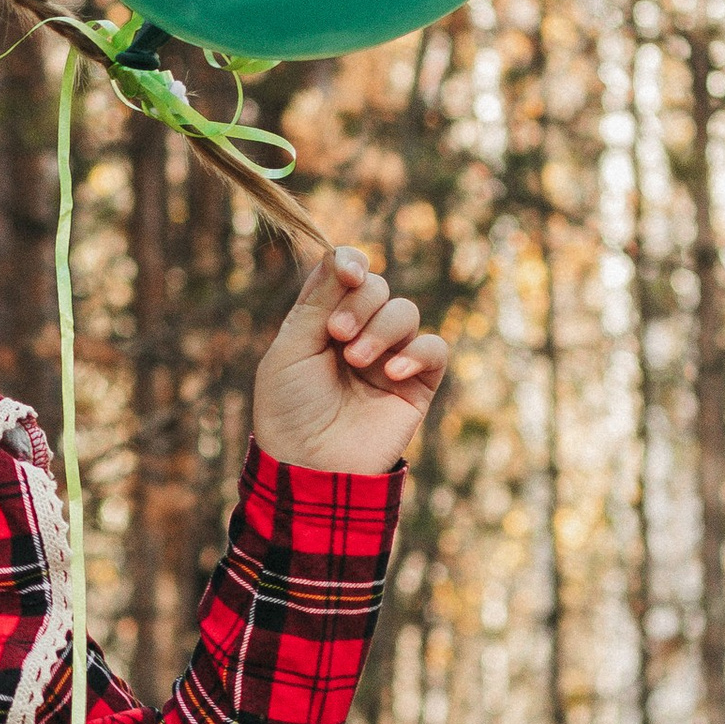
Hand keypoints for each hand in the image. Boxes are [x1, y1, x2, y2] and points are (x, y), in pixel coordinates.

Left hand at [250, 245, 446, 476]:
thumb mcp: (290, 351)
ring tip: (357, 360)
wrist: (310, 467)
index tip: (348, 273)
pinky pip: (435, 349)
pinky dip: (418, 351)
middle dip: (361, 302)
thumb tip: (341, 256)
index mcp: (323, 321)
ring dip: (382, 328)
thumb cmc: (289, 410)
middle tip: (339, 334)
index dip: (351, 262)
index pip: (346, 273)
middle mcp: (358, 334)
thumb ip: (316, 303)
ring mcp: (389, 358)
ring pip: (405, 312)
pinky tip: (391, 373)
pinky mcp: (417, 385)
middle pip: (378, 287)